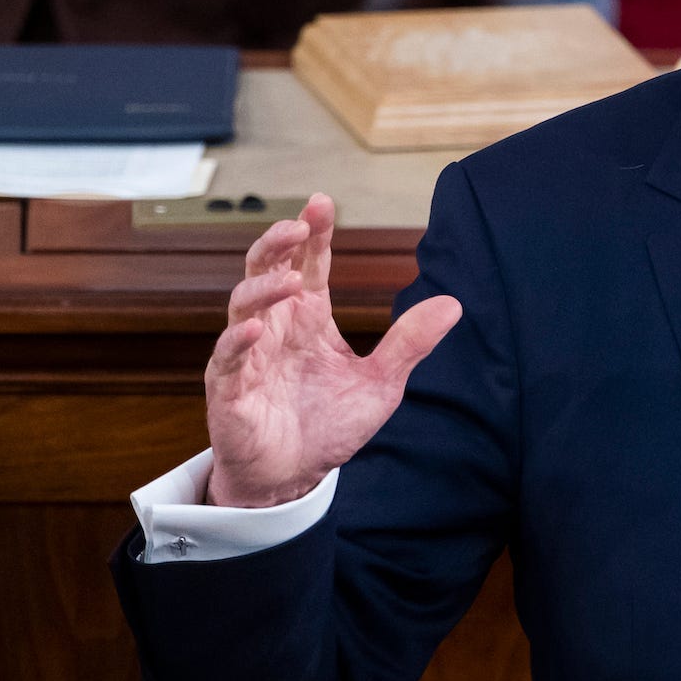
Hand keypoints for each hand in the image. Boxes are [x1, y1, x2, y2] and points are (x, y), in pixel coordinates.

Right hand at [206, 194, 461, 508]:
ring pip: (241, 305)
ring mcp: (249, 356)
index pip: (309, 266)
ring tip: (290, 282)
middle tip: (297, 225)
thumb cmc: (329, 426)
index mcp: (309, 320)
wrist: (294, 477)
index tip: (323, 203)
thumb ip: (409, 343)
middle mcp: (276, 329)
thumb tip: (453, 303)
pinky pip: (227, 358)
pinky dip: (238, 341)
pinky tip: (257, 330)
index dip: (314, 235)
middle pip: (267, 270)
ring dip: (263, 288)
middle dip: (278, 243)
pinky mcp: (230, 389)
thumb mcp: (380, 383)